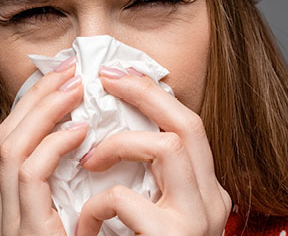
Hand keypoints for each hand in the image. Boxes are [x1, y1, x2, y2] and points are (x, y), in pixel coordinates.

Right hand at [0, 57, 86, 235]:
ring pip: (11, 148)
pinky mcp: (27, 230)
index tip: (60, 79)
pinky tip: (80, 131)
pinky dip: (54, 145)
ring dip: (45, 110)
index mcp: (6, 204)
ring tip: (75, 88)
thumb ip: (66, 181)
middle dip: (36, 96)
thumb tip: (85, 135)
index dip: (31, 105)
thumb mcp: (71, 213)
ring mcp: (8, 220)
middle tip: (68, 70)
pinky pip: (31, 173)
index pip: (8, 141)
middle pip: (4, 135)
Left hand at [75, 67, 231, 235]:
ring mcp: (196, 219)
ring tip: (87, 162)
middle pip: (188, 124)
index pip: (187, 128)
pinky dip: (95, 204)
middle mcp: (210, 202)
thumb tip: (109, 133)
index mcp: (204, 192)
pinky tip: (85, 223)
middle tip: (105, 78)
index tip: (118, 75)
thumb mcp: (149, 211)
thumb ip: (144, 178)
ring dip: (117, 145)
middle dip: (145, 92)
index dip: (153, 95)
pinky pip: (123, 197)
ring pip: (167, 147)